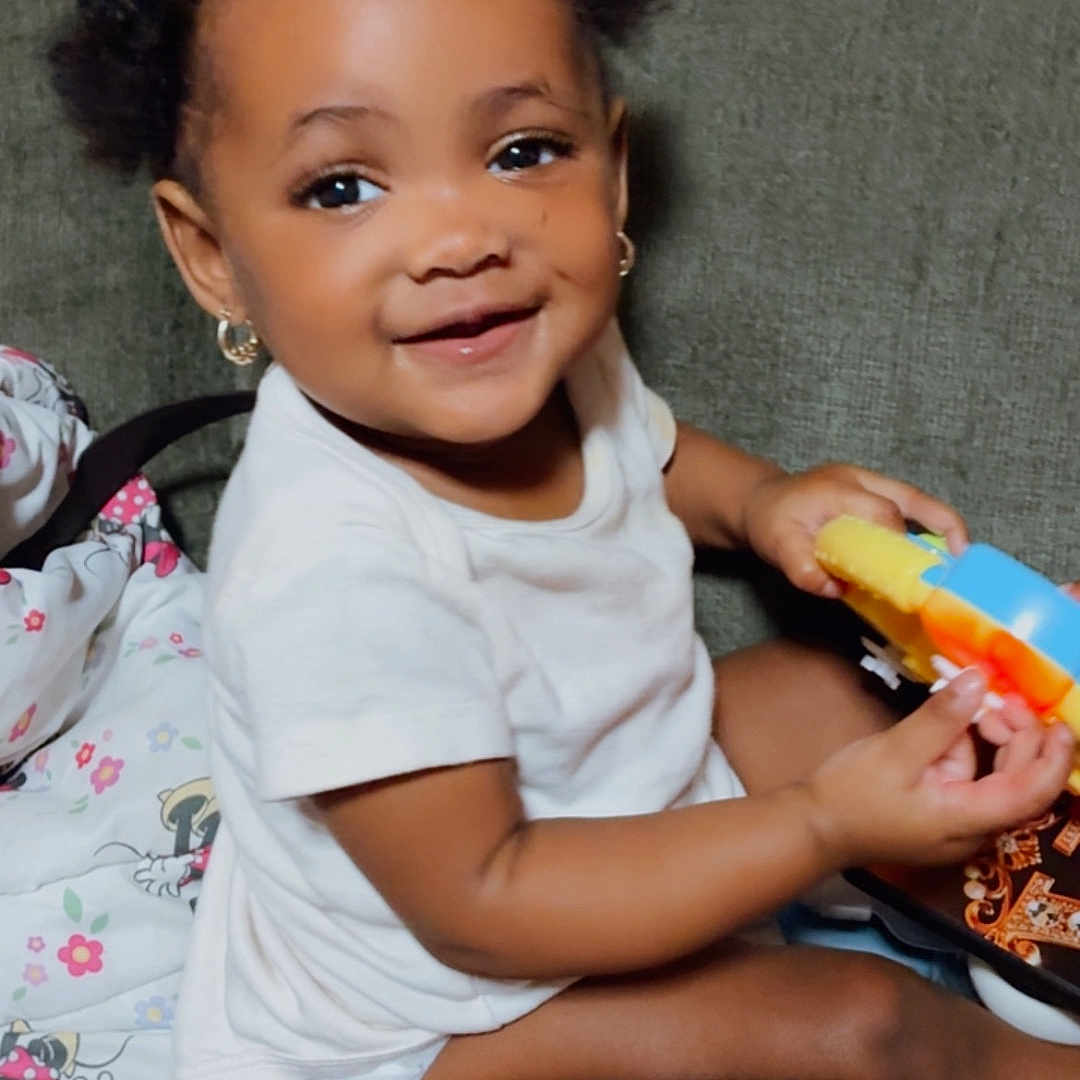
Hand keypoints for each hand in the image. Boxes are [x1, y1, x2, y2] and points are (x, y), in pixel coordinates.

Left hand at [741, 463, 968, 597]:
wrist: (761, 502)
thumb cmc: (771, 522)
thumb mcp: (776, 546)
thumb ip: (801, 567)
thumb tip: (837, 589)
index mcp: (839, 487)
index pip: (881, 512)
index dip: (900, 540)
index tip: (912, 573)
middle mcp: (860, 481)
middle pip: (913, 498)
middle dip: (943, 526)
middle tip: (963, 559)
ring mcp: (869, 484)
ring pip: (917, 500)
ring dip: (943, 525)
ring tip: (963, 557)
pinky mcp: (873, 495)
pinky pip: (910, 508)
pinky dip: (929, 527)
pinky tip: (941, 554)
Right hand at [804, 669, 1073, 868]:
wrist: (815, 826)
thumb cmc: (852, 795)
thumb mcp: (893, 752)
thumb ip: (940, 719)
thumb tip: (976, 681)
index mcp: (967, 818)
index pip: (1031, 793)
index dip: (1054, 758)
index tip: (1059, 721)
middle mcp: (973, 825)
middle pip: (1018, 780)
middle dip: (1017, 734)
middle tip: (993, 693)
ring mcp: (958, 818)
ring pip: (996, 773)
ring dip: (991, 735)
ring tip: (968, 700)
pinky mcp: (943, 808)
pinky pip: (971, 774)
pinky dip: (968, 745)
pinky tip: (952, 721)